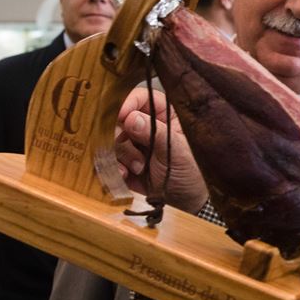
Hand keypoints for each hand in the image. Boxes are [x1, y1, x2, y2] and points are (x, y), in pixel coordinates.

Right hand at [116, 87, 207, 212]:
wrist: (186, 202)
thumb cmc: (191, 172)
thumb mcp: (177, 151)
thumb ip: (154, 133)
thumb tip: (130, 118)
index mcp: (164, 114)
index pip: (141, 97)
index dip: (128, 103)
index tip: (122, 115)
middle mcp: (146, 125)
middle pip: (119, 119)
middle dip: (122, 136)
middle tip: (135, 153)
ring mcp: (133, 143)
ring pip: (111, 139)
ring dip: (122, 155)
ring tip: (140, 168)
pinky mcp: (123, 162)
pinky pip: (108, 159)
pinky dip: (114, 167)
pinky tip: (126, 176)